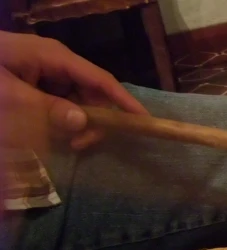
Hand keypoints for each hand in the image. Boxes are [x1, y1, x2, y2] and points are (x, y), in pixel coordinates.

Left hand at [0, 31, 147, 151]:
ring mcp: (44, 71)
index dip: (124, 101)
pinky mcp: (34, 81)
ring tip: (63, 142)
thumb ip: (48, 110)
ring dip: (77, 123)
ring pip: (78, 99)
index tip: (144, 122)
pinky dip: (62, 119)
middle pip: (92, 91)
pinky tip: (51, 132)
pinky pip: (61, 101)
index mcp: (52, 56)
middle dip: (94, 119)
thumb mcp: (10, 99)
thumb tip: (83, 121)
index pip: (100, 79)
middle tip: (79, 146)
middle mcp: (54, 61)